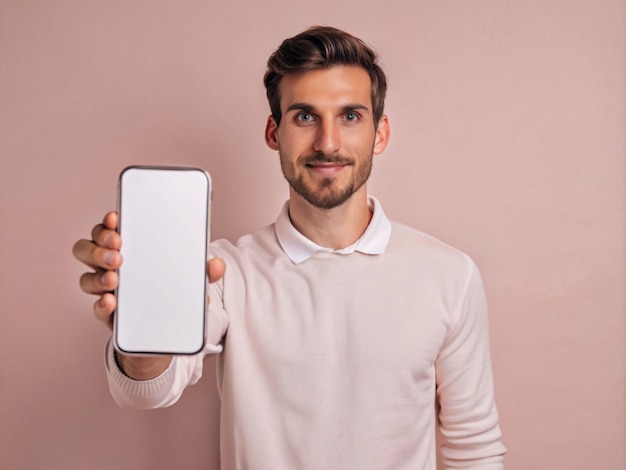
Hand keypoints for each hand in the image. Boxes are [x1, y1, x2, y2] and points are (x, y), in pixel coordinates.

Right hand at [72, 212, 225, 379]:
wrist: (164, 334)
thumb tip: (218, 265)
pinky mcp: (109, 316)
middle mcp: (110, 268)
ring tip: (115, 277)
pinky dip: (101, 304)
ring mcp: (106, 292)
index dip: (108, 222)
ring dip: (97, 275)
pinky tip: (111, 301)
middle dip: (99, 246)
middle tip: (118, 248)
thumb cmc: (170, 293)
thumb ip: (201, 272)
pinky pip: (97, 308)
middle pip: (88, 249)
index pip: (108, 230)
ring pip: (86, 278)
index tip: (116, 217)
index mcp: (128, 251)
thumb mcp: (188, 280)